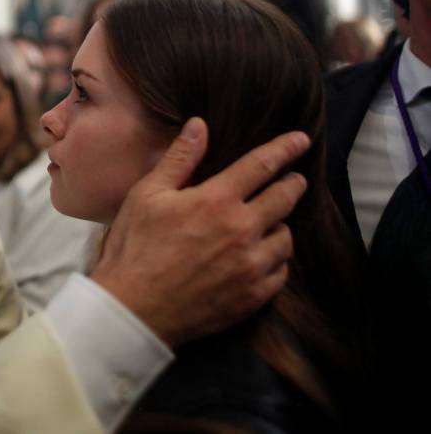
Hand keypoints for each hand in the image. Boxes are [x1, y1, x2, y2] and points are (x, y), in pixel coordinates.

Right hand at [90, 117, 309, 346]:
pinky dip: (275, 261)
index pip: (262, 165)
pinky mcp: (253, 296)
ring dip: (280, 226)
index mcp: (216, 201)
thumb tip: (199, 125)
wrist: (133, 309)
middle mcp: (242, 230)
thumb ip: (179, 159)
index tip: (301, 140)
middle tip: (294, 180)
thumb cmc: (135, 248)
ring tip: (270, 224)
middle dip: (293, 184)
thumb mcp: (147, 195)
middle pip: (285, 198)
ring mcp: (251, 266)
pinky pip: (281, 272)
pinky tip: (260, 258)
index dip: (285, 148)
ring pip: (286, 237)